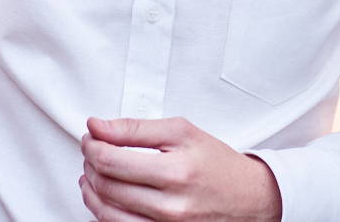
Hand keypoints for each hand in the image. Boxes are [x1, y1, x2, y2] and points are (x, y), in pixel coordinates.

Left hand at [79, 115, 281, 221]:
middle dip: (90, 164)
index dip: (92, 146)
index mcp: (175, 172)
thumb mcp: (181, 132)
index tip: (91, 137)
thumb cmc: (217, 164)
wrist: (249, 199)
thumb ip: (135, 128)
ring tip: (93, 173)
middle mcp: (170, 207)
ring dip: (91, 189)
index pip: (111, 161)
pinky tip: (105, 195)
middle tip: (92, 150)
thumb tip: (97, 126)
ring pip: (107, 213)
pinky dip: (104, 211)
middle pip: (106, 186)